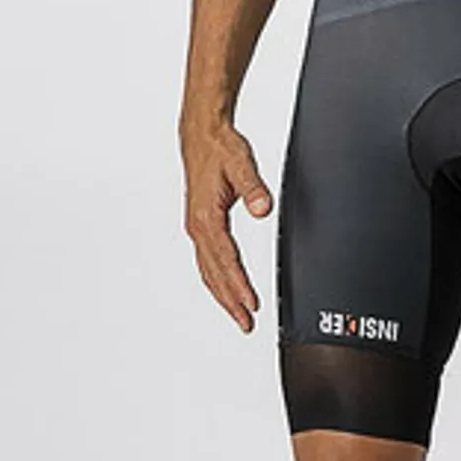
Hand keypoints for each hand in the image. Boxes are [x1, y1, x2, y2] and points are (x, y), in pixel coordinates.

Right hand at [182, 122, 273, 332]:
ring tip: (239, 315)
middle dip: (230, 302)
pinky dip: (217, 280)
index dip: (239, 285)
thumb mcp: (241, 164)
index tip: (251, 304)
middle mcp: (198, 227)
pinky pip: (207, 262)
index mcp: (206, 217)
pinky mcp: (201, 226)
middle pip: (214, 274)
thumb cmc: (220, 149)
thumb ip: (254, 187)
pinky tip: (226, 289)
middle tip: (246, 324)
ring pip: (208, 272)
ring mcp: (197, 229)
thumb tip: (263, 207)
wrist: (202, 136)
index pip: (226, 260)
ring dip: (223, 296)